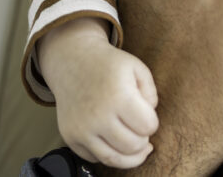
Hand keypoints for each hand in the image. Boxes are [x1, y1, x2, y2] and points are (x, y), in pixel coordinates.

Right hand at [38, 17, 158, 168]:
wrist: (73, 63)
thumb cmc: (109, 66)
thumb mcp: (137, 68)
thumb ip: (152, 93)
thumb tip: (149, 121)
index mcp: (118, 96)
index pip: (147, 127)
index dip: (153, 123)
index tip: (148, 116)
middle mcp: (97, 116)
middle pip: (132, 146)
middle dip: (143, 140)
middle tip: (140, 128)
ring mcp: (81, 129)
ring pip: (113, 159)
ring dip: (129, 155)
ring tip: (134, 143)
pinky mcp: (70, 137)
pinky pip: (95, 158)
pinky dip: (108, 153)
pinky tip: (113, 140)